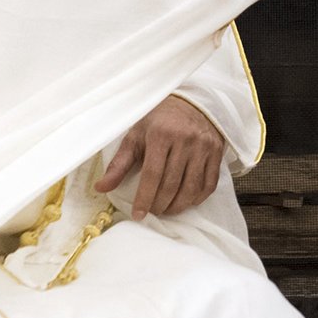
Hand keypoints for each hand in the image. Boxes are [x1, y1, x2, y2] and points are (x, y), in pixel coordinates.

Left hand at [95, 96, 224, 219]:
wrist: (189, 103)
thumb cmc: (158, 121)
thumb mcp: (135, 137)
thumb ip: (119, 164)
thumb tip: (101, 188)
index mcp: (161, 134)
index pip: (152, 175)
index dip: (144, 198)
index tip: (138, 215)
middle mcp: (185, 140)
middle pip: (171, 184)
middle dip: (160, 204)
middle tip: (152, 212)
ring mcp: (203, 146)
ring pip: (191, 187)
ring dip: (178, 205)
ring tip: (167, 210)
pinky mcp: (216, 151)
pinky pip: (209, 183)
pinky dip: (197, 198)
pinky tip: (186, 202)